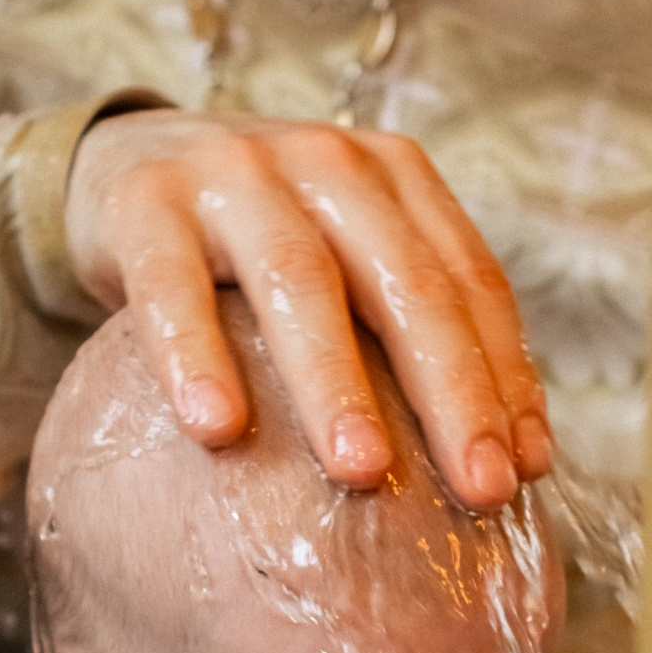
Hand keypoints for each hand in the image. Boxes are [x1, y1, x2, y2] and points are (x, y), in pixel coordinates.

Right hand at [65, 107, 551, 510]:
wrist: (128, 162)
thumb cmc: (261, 244)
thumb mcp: (347, 258)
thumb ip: (410, 331)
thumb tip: (510, 462)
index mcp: (395, 177)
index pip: (469, 279)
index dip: (506, 374)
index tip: (524, 469)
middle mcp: (327, 164)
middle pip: (405, 284)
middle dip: (451, 392)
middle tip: (478, 489)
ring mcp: (235, 176)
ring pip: (299, 282)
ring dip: (335, 383)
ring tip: (362, 471)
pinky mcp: (146, 204)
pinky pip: (173, 288)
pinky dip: (195, 356)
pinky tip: (216, 427)